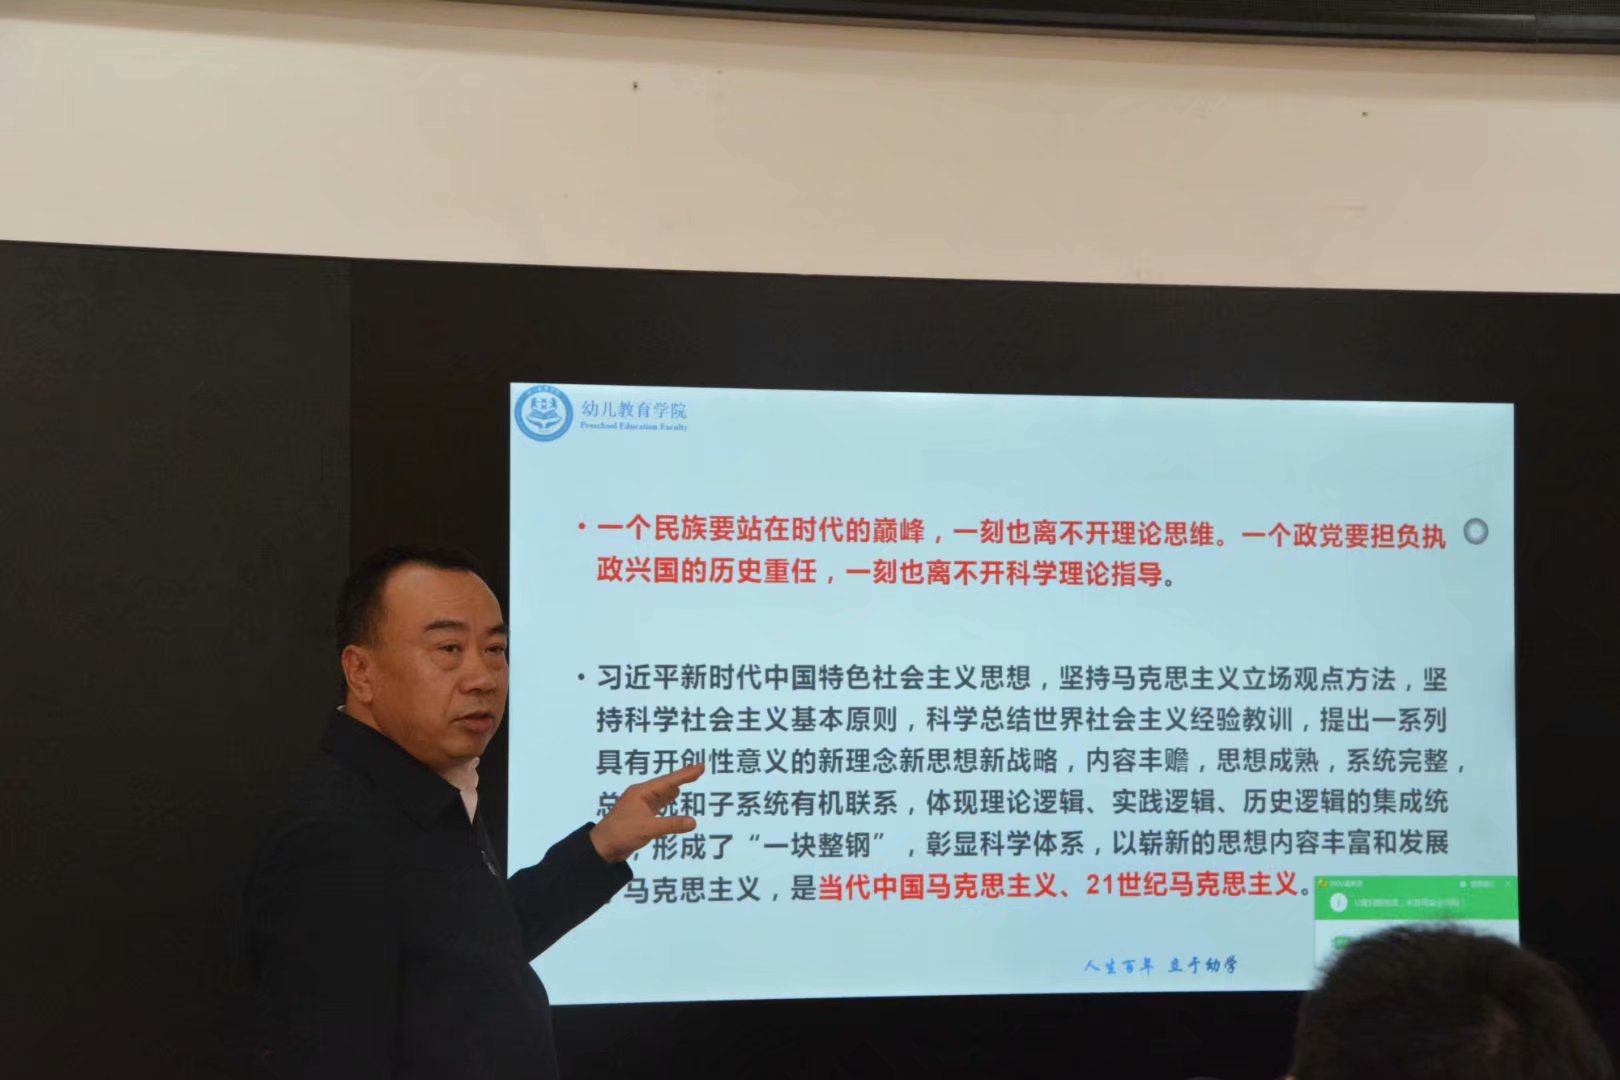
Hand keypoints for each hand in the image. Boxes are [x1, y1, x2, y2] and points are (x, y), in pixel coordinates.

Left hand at [589, 762, 704, 862]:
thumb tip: (693, 822)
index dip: (685, 774)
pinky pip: (658, 805)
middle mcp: (640, 796)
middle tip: (698, 771)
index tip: (701, 767)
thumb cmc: (621, 834)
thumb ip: (671, 824)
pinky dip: (668, 800)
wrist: (602, 848)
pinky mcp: (640, 817)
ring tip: (688, 780)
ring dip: (674, 787)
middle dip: (682, 777)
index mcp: (640, 793)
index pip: (668, 781)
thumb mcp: (648, 828)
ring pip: (661, 794)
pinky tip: (673, 797)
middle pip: (665, 784)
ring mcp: (640, 806)